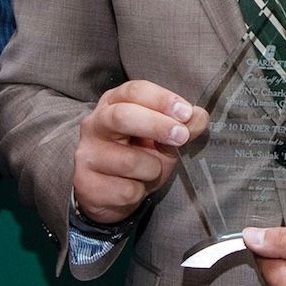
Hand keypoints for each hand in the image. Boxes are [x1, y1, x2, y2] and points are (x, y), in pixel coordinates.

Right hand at [72, 81, 209, 221]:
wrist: (112, 194)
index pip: (134, 91)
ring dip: (152, 169)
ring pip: (129, 161)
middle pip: (122, 116)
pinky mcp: (86, 184)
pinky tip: (134, 188)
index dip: (161, 99)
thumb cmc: (139, 156)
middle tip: (182, 137)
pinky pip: (126, 190)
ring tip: (150, 172)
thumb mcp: (163, 138)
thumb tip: (199, 116)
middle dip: (157, 125)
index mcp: (114, 103)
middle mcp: (94, 124)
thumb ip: (182, 126)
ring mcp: (86, 154)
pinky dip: (140, 191)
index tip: (185, 113)